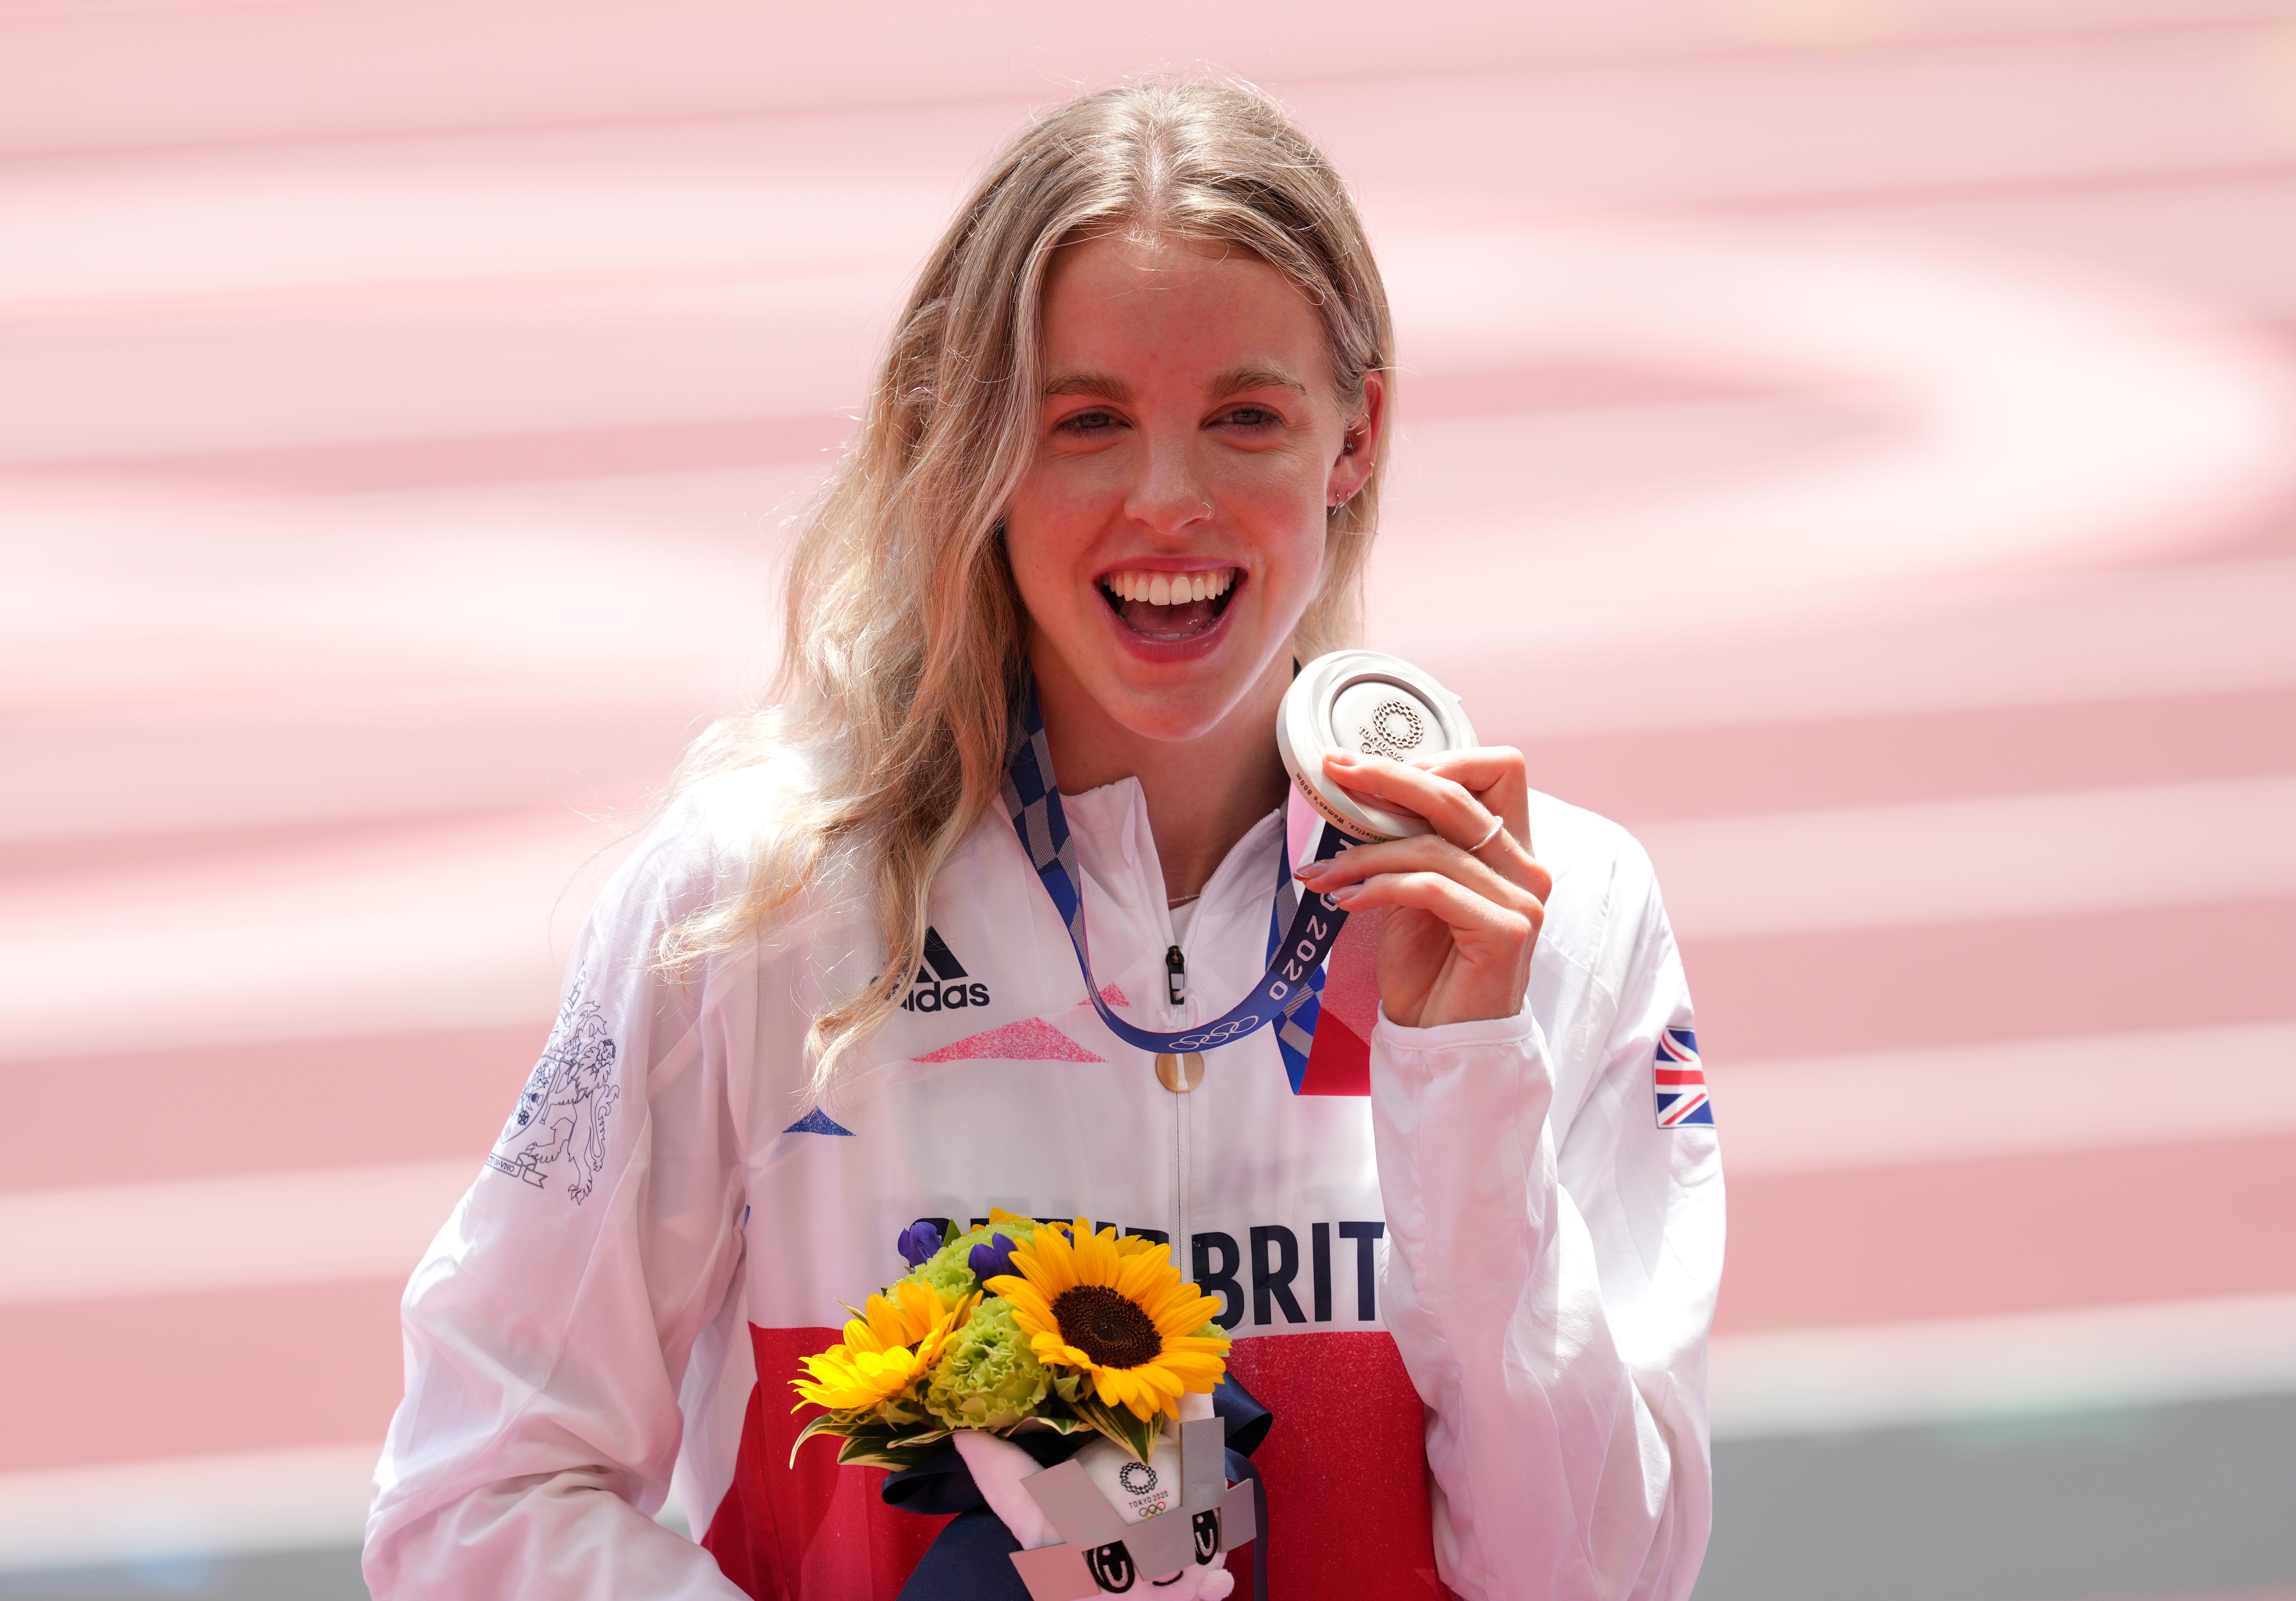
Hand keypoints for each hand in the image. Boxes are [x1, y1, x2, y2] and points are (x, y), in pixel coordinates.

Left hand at [1294, 748, 1552, 1029]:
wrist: (1443, 1041)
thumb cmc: (1428, 969)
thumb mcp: (1412, 893)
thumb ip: (1408, 845)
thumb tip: (1361, 794)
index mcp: (1511, 849)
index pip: (1498, 770)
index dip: (1440, 758)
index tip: (1374, 767)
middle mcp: (1527, 867)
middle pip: (1459, 795)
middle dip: (1389, 778)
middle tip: (1336, 772)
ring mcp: (1523, 900)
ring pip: (1434, 846)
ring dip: (1365, 854)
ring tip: (1324, 873)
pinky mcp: (1506, 932)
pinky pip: (1432, 888)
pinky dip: (1381, 888)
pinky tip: (1348, 901)